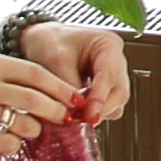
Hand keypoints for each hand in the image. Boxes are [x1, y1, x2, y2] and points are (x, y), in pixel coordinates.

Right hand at [0, 43, 87, 154]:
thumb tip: (48, 91)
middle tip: (65, 118)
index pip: (35, 73)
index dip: (60, 88)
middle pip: (35, 99)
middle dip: (57, 111)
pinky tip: (6, 140)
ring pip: (24, 124)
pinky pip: (6, 143)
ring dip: (33, 129)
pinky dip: (13, 144)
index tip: (76, 98)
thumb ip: (7, 74)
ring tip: (27, 128)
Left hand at [17, 21, 134, 124]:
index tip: (89, 115)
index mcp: (108, 44)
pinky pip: (108, 105)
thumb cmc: (49, 42)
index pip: (109, 76)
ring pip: (116, 101)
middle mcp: (115, 60)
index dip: (100, 98)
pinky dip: (94, 111)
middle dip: (101, 108)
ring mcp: (113, 74)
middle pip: (119, 92)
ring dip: (98, 111)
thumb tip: (77, 111)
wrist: (42, 40)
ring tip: (77, 114)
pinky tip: (79, 110)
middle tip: (82, 119)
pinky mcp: (106, 87)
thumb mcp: (56, 62)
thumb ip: (69, 87)